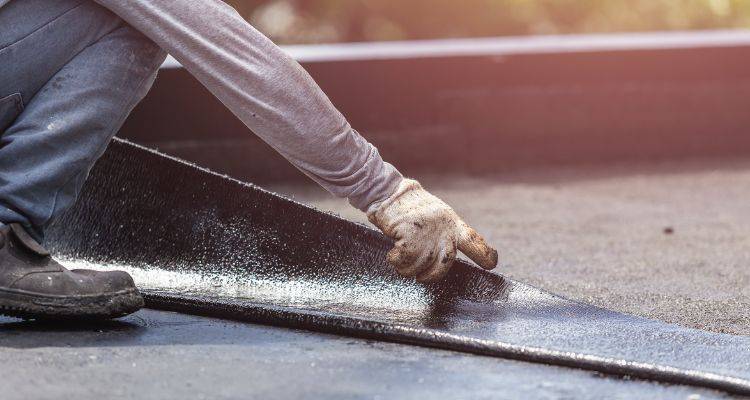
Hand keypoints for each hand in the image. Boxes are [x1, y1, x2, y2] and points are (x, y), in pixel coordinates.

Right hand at [367, 179, 497, 282]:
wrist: (388, 192)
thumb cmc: (408, 209)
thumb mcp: (434, 217)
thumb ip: (443, 234)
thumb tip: (444, 259)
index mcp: (452, 222)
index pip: (473, 240)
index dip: (484, 254)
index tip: (491, 264)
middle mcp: (443, 226)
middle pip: (446, 262)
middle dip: (432, 275)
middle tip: (421, 278)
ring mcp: (427, 230)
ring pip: (421, 264)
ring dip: (408, 268)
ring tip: (400, 260)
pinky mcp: (409, 232)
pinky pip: (405, 259)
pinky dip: (396, 261)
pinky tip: (392, 255)